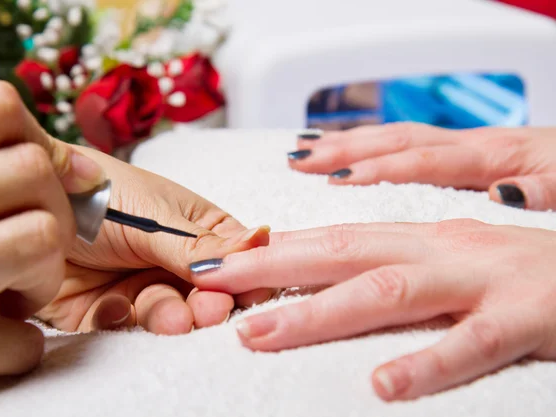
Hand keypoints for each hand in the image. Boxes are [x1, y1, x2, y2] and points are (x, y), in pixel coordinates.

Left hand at [0, 81, 270, 382]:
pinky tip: (115, 305)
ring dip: (171, 317)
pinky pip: (124, 327)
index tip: (247, 290)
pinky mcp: (103, 310)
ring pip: (166, 314)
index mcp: (194, 230)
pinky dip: (124, 321)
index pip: (231, 259)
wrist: (28, 198)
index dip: (241, 276)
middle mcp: (170, 261)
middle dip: (206, 304)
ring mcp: (138, 285)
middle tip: (209, 309)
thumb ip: (201, 243)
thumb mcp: (153, 216)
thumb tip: (262, 242)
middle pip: (202, 293)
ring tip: (173, 317)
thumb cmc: (97, 189)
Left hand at [190, 220, 555, 400]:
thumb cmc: (518, 271)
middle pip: (344, 252)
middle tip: (213, 285)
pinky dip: (427, 362)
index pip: (335, 237)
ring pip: (389, 291)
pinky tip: (382, 385)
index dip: (275, 249)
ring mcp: (481, 280)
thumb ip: (395, 267)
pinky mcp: (527, 317)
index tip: (222, 261)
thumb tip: (335, 280)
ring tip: (260, 334)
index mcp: (421, 237)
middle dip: (273, 268)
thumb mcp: (448, 260)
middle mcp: (440, 249)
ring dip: (320, 313)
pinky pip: (473, 344)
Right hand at [288, 123, 555, 210]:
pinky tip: (345, 152)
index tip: (339, 181)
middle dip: (345, 149)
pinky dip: (369, 146)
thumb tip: (505, 194)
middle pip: (396, 140)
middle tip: (301, 160)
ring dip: (346, 143)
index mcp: (494, 156)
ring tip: (304, 151)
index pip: (426, 160)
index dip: (381, 169)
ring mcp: (462, 146)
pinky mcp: (460, 153)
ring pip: (393, 137)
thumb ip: (541, 191)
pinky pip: (406, 144)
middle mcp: (470, 145)